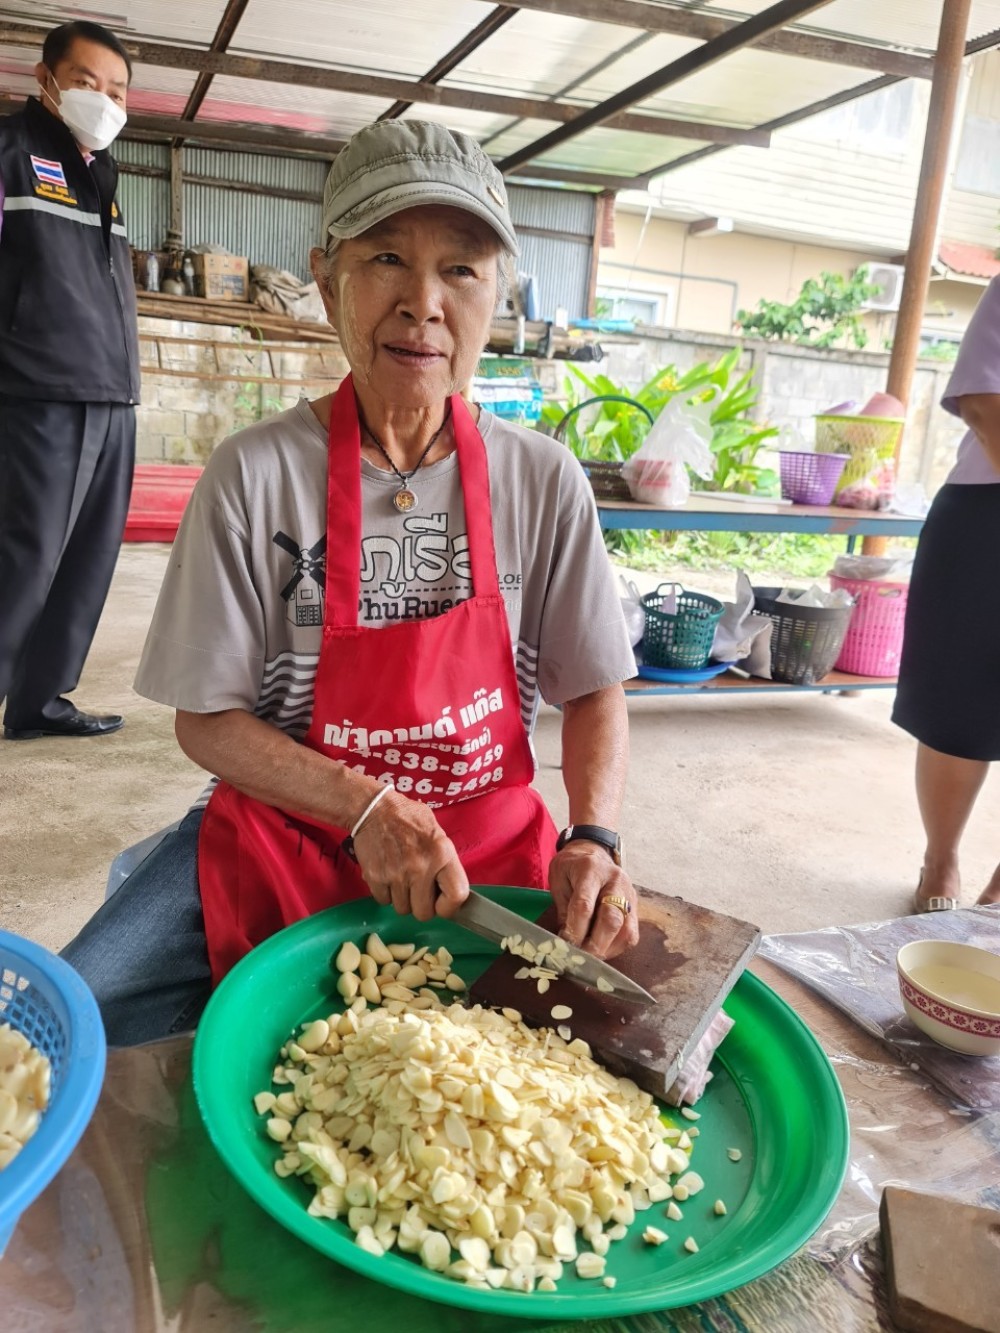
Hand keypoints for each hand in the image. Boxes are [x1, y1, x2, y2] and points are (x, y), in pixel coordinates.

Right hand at [353, 789, 468, 921]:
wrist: (374, 808)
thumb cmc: (408, 818)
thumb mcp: (437, 831)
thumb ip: (445, 861)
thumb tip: (450, 889)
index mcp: (442, 854)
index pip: (457, 895)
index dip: (450, 907)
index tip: (442, 903)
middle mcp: (421, 867)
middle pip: (424, 913)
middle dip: (421, 906)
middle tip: (418, 890)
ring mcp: (397, 874)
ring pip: (402, 909)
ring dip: (402, 898)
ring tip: (401, 877)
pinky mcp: (375, 877)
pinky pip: (383, 901)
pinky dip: (385, 893)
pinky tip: (387, 875)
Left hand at [548, 842, 638, 959]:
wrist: (592, 851)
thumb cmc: (571, 867)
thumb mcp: (558, 881)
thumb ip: (564, 910)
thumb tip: (567, 942)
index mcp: (590, 870)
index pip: (585, 905)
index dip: (576, 929)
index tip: (567, 945)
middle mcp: (615, 881)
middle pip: (612, 919)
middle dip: (595, 944)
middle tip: (581, 958)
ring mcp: (629, 893)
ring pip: (627, 929)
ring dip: (608, 949)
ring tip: (592, 957)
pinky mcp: (635, 905)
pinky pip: (632, 933)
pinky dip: (617, 947)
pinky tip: (603, 950)